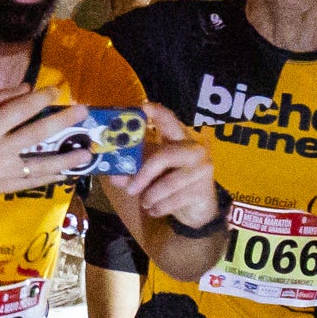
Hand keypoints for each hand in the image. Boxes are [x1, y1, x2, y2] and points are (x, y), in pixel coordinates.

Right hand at [0, 81, 84, 197]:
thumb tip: (26, 89)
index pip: (21, 110)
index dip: (42, 99)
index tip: (59, 90)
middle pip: (37, 135)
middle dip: (63, 123)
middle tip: (84, 114)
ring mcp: (0, 173)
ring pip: (40, 165)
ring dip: (65, 159)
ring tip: (87, 153)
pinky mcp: (0, 188)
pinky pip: (30, 182)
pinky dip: (49, 177)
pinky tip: (66, 172)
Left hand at [117, 104, 218, 229]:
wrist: (197, 209)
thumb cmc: (170, 184)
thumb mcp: (149, 175)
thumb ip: (132, 172)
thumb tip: (113, 176)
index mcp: (178, 140)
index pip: (170, 121)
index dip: (158, 113)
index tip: (143, 107)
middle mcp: (193, 150)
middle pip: (166, 155)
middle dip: (144, 173)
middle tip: (129, 189)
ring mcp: (201, 170)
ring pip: (170, 182)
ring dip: (152, 196)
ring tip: (145, 203)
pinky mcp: (203, 190)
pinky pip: (176, 199)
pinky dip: (160, 207)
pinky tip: (154, 210)